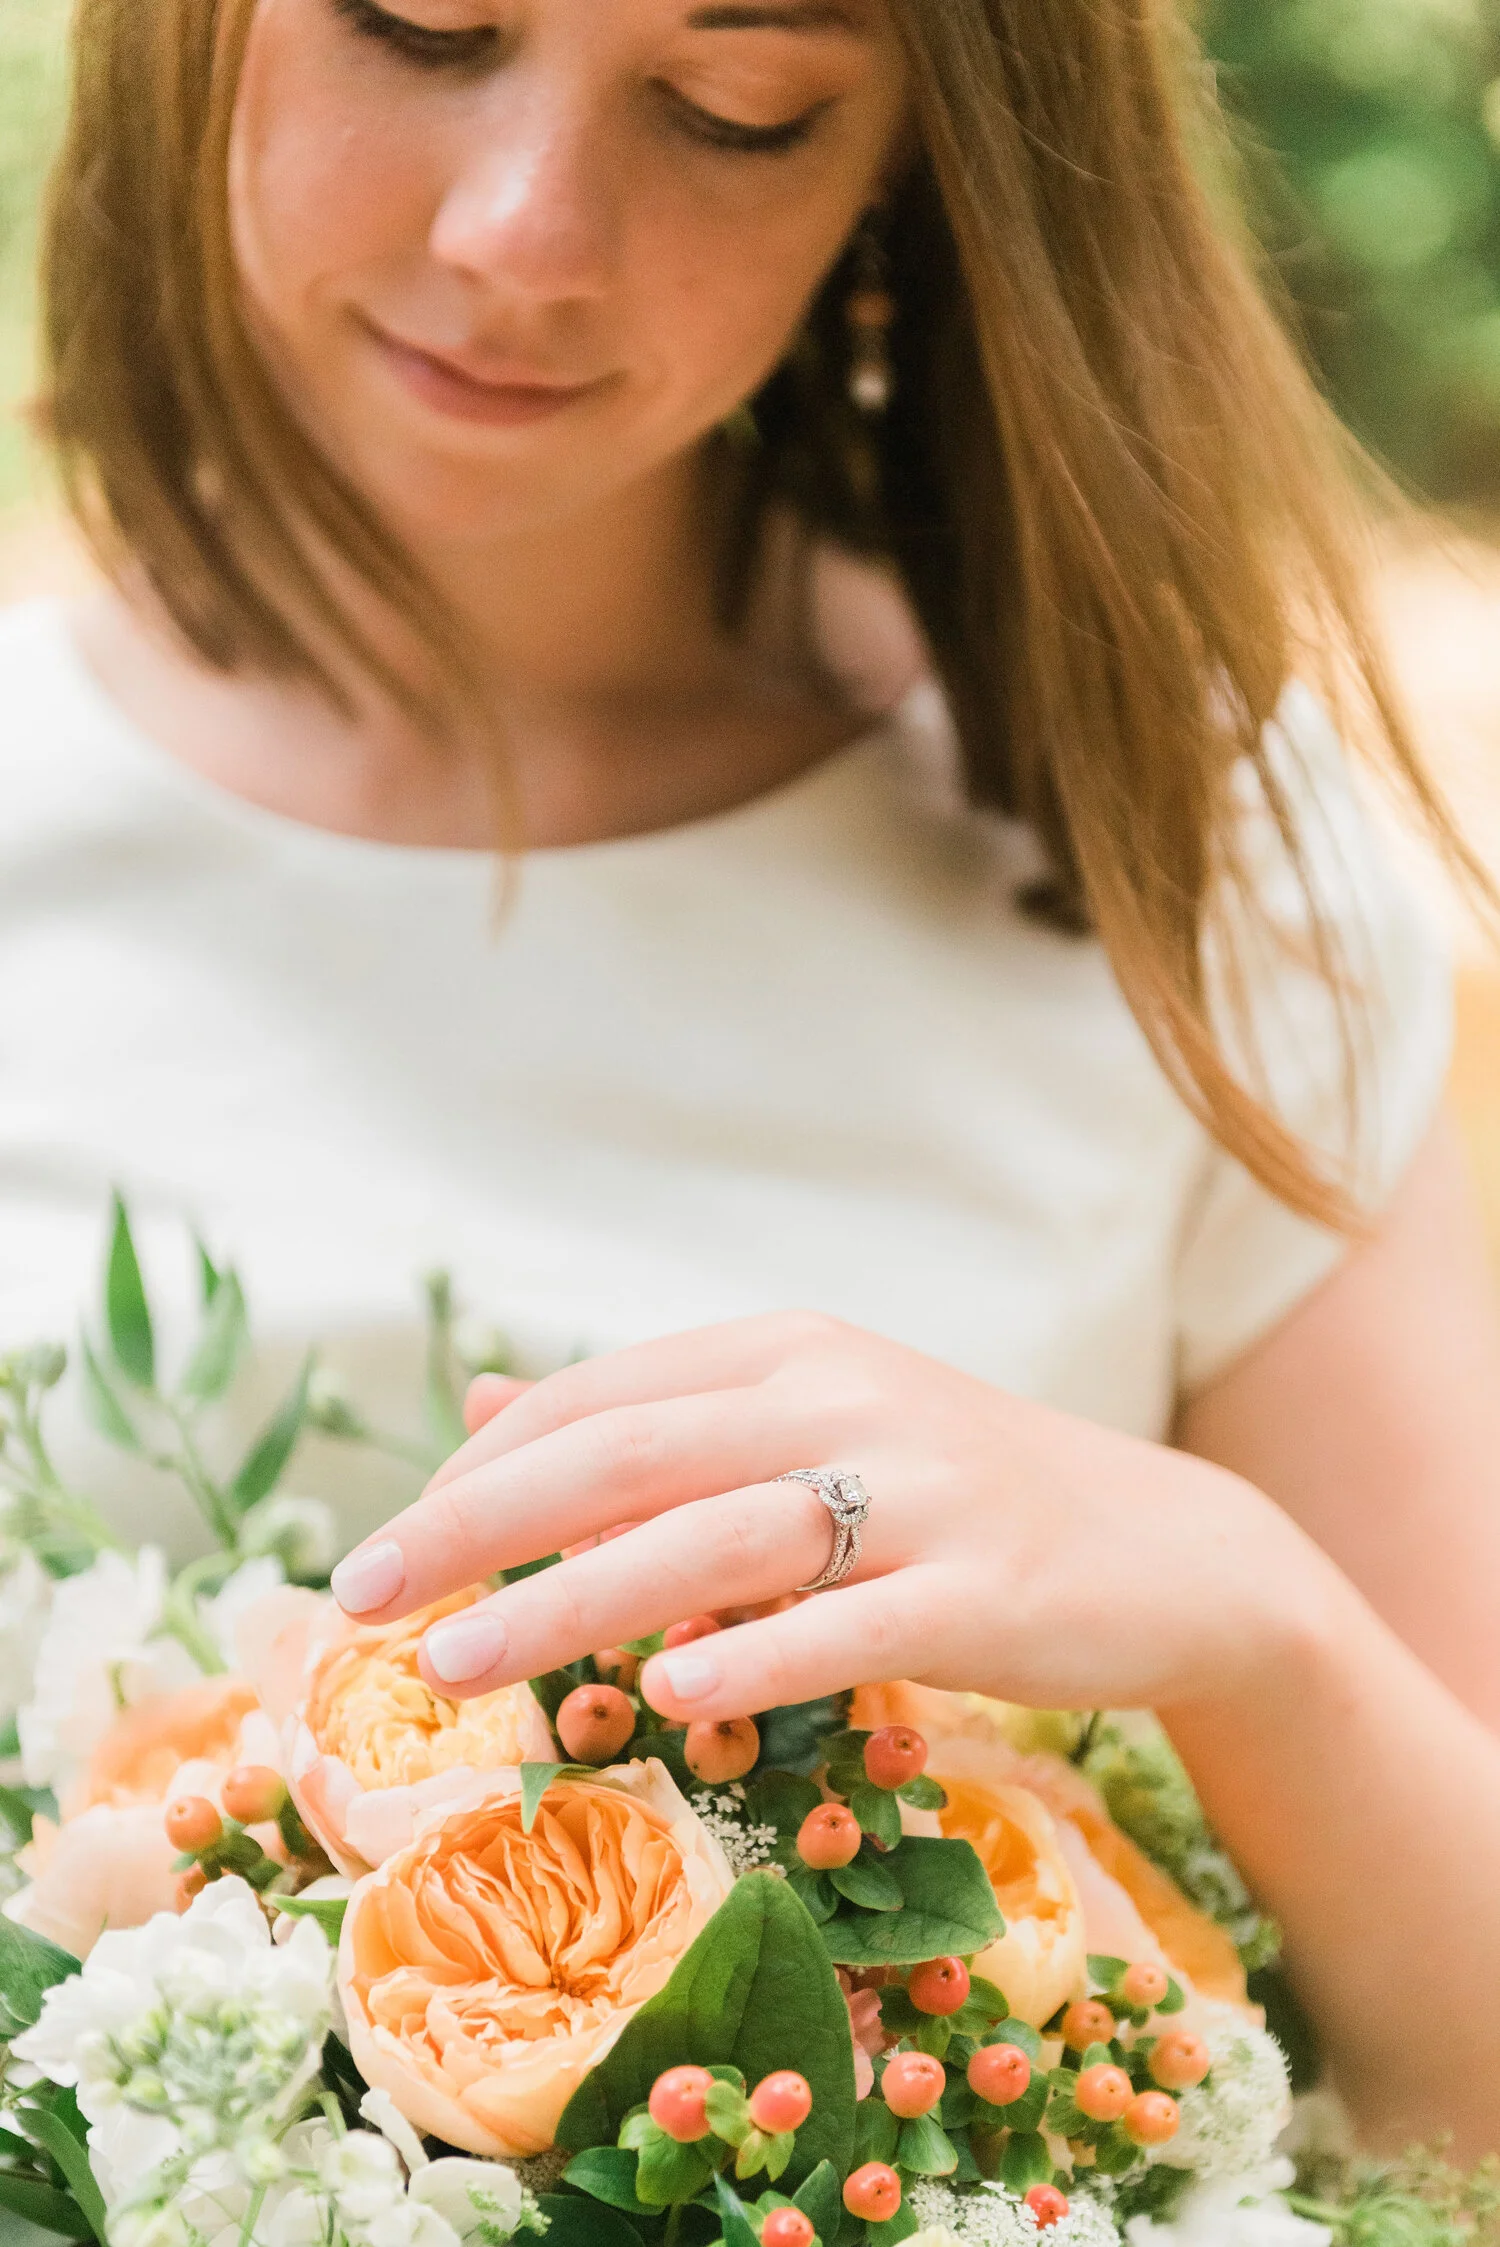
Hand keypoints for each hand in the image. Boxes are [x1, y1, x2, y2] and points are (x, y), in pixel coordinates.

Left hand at [329, 1312, 1322, 1723]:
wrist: (1166, 1548)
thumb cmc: (958, 1494)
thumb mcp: (808, 1422)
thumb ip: (652, 1412)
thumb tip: (481, 1403)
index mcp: (788, 1348)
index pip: (598, 1395)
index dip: (478, 1469)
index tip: (388, 1545)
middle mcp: (842, 1397)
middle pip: (630, 1453)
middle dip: (480, 1524)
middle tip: (361, 1595)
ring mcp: (921, 1491)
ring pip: (716, 1537)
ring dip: (573, 1600)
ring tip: (455, 1662)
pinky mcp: (984, 1588)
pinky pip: (850, 1626)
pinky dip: (755, 1657)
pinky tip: (667, 1697)